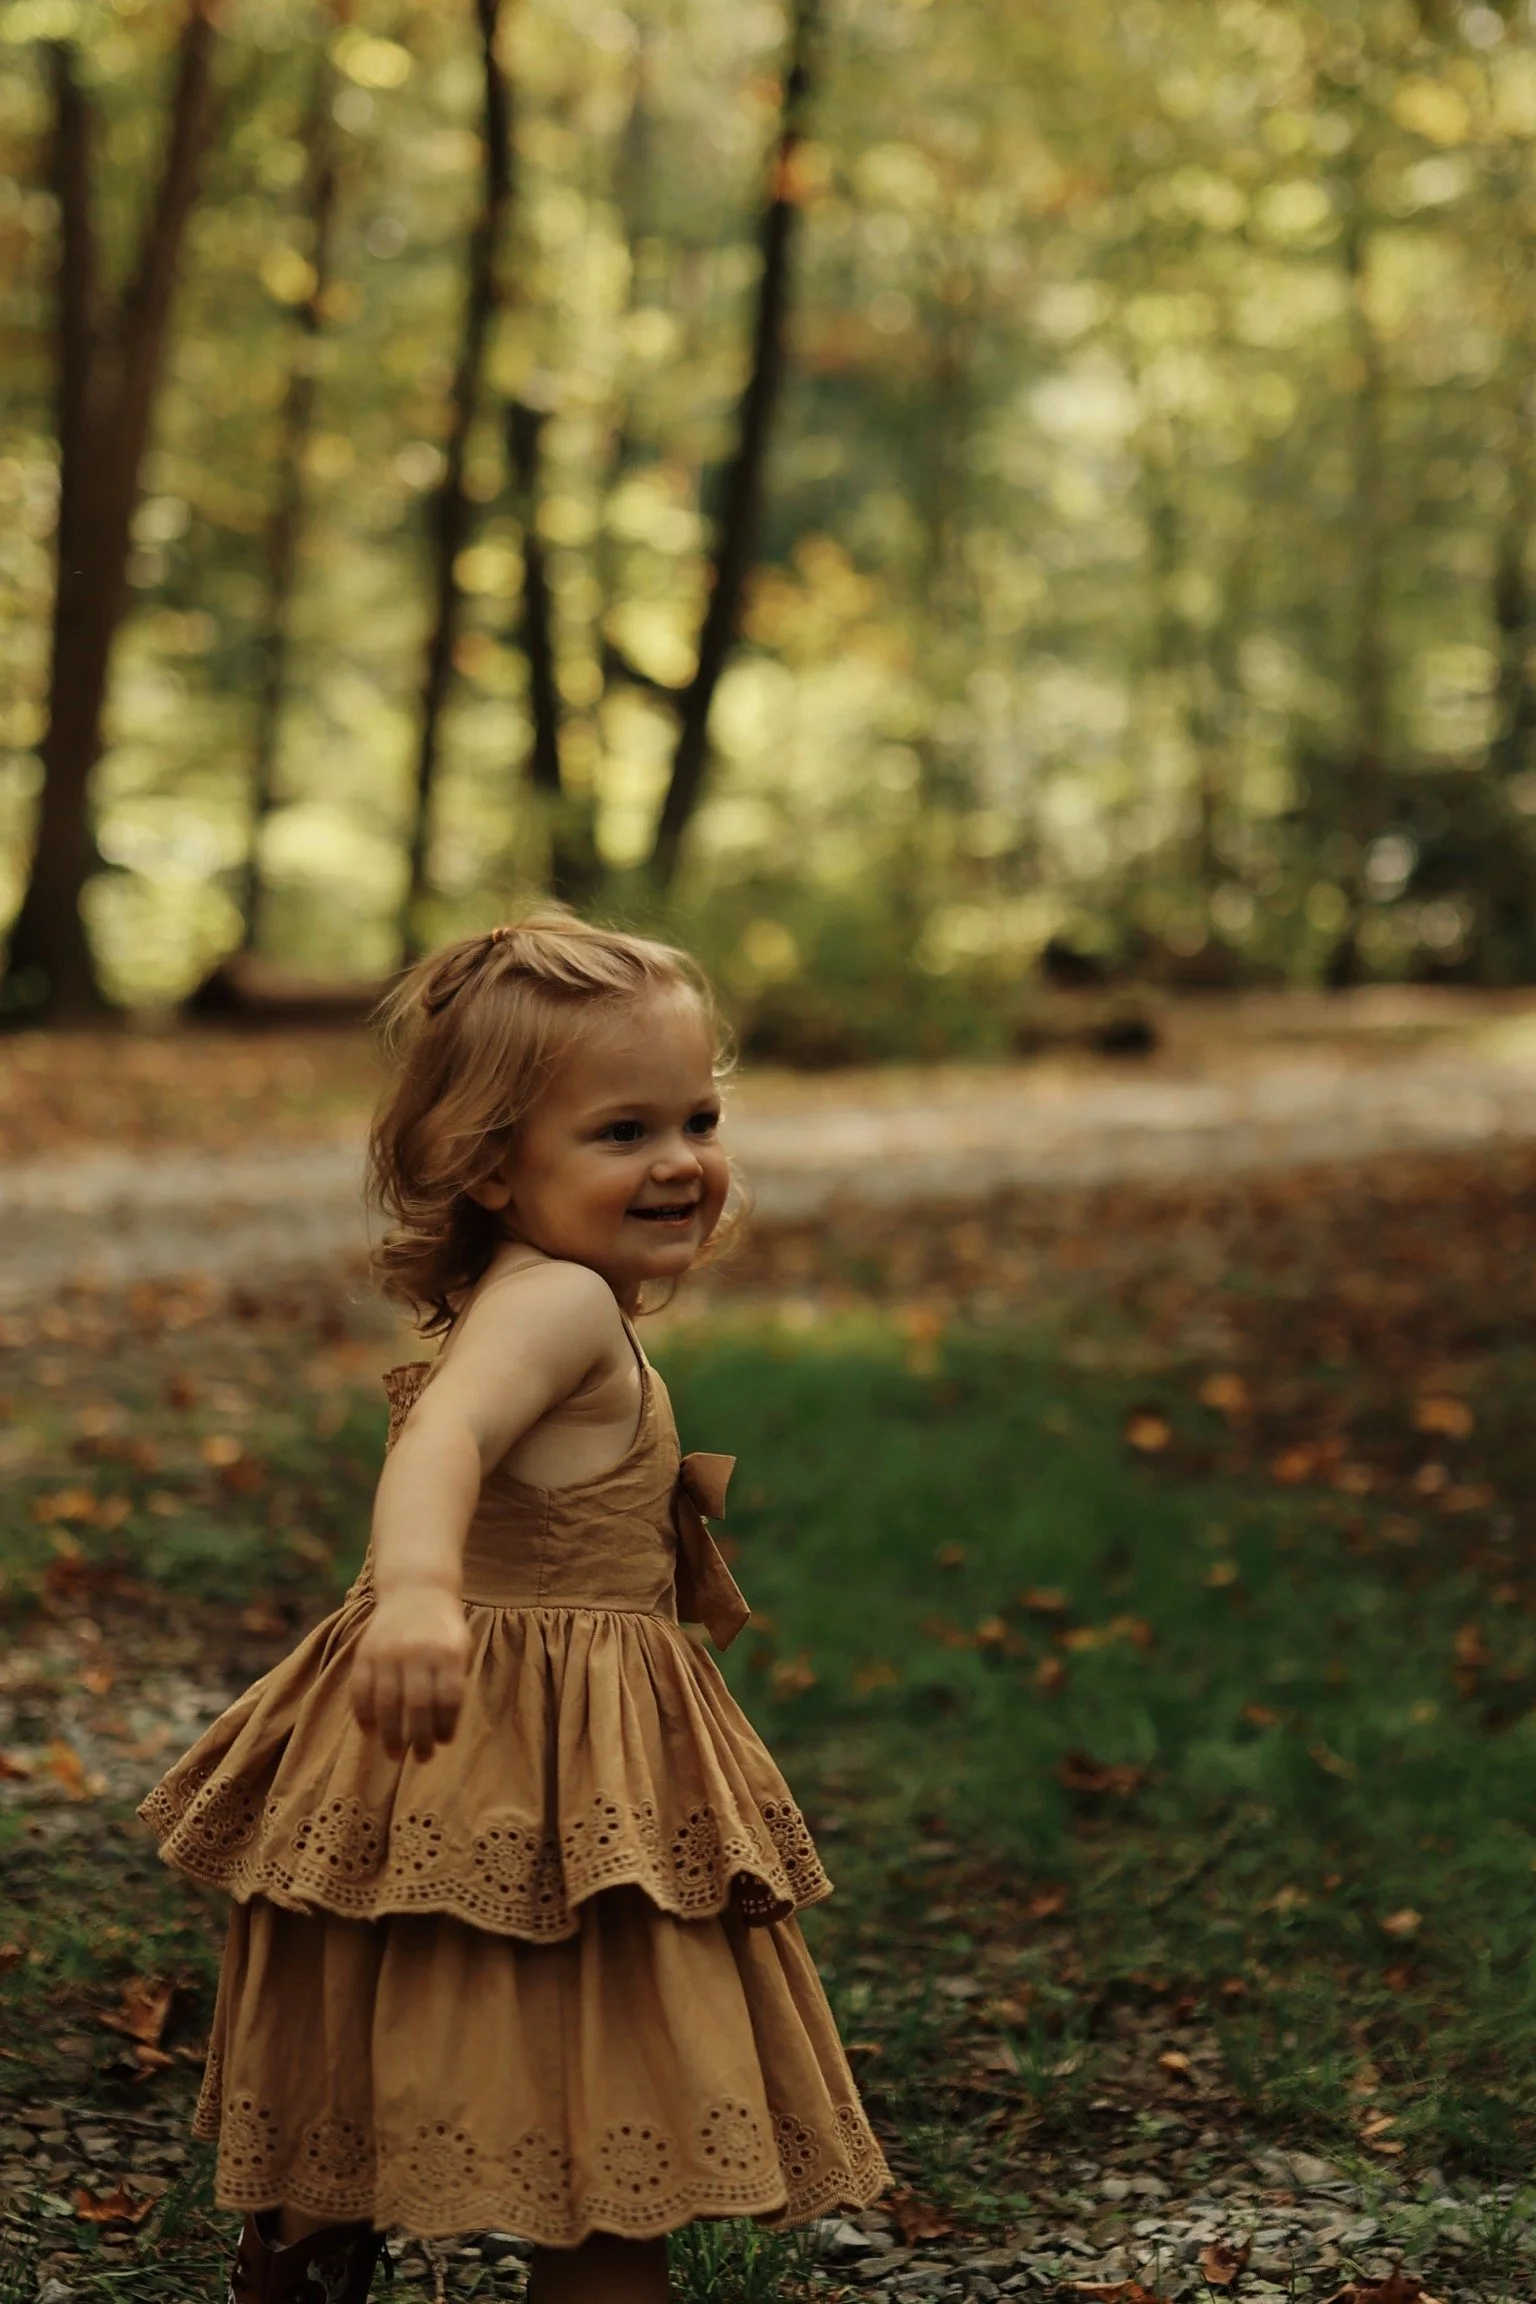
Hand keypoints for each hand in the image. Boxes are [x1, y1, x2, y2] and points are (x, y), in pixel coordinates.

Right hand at [350, 1587, 470, 1760]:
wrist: (416, 1589)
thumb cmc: (443, 1628)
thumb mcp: (460, 1647)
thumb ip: (453, 1682)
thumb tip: (441, 1730)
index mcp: (447, 1652)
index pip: (448, 1698)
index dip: (446, 1724)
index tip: (444, 1742)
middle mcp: (417, 1652)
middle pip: (417, 1705)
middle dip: (419, 1737)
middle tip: (421, 1758)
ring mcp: (388, 1651)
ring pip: (386, 1702)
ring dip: (390, 1733)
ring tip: (395, 1754)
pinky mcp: (365, 1652)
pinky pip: (361, 1689)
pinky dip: (364, 1714)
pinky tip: (370, 1732)